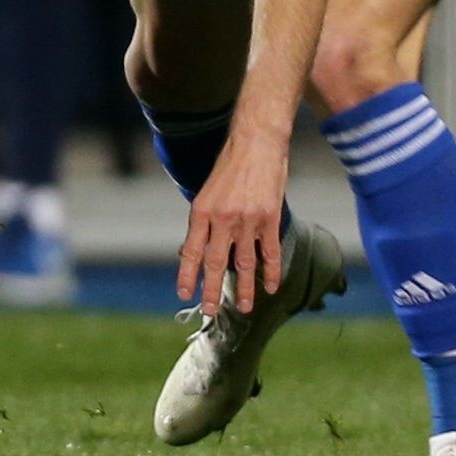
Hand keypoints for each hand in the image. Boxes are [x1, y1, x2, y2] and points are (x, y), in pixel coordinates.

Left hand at [178, 132, 288, 315]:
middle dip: (212, 290)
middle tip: (210, 311)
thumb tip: (198, 248)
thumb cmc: (228, 166)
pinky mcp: (269, 219)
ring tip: (245, 307)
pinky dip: (270, 271)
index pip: (191, 251)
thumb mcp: (207, 191)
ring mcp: (247, 220)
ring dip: (246, 288)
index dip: (187, 274)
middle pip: (216, 262)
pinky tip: (271, 287)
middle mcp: (222, 219)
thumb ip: (204, 220)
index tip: (184, 293)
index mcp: (201, 211)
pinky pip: (269, 252)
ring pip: (245, 263)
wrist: (256, 144)